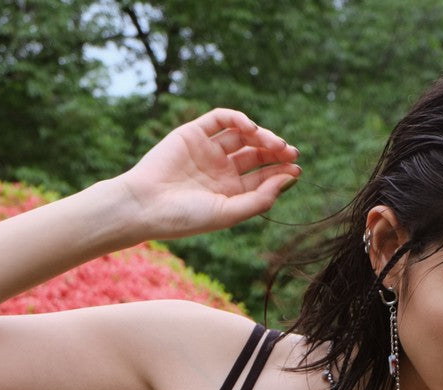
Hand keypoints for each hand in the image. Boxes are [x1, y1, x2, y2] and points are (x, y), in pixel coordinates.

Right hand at [117, 107, 300, 239]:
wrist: (146, 206)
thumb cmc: (185, 217)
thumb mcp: (228, 213)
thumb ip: (260, 199)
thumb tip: (288, 179)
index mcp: (230, 192)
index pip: (262, 178)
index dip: (281, 172)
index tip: (296, 170)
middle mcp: (220, 170)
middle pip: (256, 154)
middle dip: (275, 152)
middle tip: (290, 153)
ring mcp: (207, 150)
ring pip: (242, 135)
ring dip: (261, 135)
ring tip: (274, 143)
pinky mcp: (193, 133)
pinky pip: (221, 119)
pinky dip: (238, 119)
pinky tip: (250, 129)